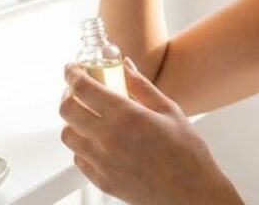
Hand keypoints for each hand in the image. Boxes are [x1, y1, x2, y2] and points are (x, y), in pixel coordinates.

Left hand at [60, 59, 240, 204]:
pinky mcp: (102, 181)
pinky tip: (96, 140)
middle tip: (77, 90)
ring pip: (68, 135)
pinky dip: (81, 145)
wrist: (192, 195)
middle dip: (67, 94)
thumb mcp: (168, 110)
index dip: (71, 73)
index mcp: (126, 116)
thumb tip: (124, 65)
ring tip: (87, 115)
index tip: (71, 68)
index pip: (83, 88)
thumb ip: (141, 85)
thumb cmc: (186, 154)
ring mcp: (103, 162)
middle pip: (66, 110)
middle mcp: (109, 139)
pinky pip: (78, 158)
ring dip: (72, 121)